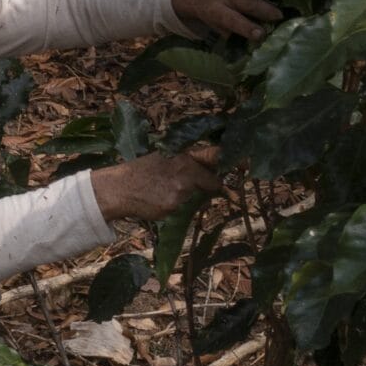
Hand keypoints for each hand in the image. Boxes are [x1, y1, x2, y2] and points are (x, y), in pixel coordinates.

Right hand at [91, 143, 224, 223]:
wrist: (119, 188)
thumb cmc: (141, 172)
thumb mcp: (164, 158)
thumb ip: (188, 162)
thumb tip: (215, 169)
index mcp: (184, 155)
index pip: (216, 155)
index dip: (234, 161)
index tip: (246, 165)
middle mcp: (186, 170)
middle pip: (213, 182)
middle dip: (208, 187)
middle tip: (189, 187)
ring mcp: (181, 190)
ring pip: (197, 198)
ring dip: (188, 199)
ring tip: (164, 192)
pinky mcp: (175, 206)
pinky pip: (184, 210)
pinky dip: (175, 208)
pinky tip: (158, 201)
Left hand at [173, 0, 279, 39]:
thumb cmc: (212, 13)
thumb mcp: (218, 26)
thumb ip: (236, 32)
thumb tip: (261, 40)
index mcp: (216, 10)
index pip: (233, 20)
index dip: (248, 28)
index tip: (262, 35)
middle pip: (249, 1)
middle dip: (267, 10)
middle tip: (281, 17)